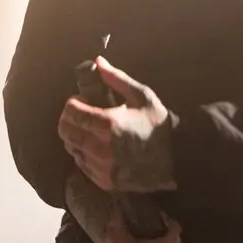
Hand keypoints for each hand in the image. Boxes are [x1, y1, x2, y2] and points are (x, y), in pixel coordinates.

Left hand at [58, 56, 176, 192]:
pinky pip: (81, 164)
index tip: (81, 100)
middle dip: (69, 119)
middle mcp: (100, 148)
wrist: (177, 160)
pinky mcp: (104, 181)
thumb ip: (116, 78)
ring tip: (91, 130)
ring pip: (71, 148)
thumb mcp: (141, 96)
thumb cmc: (158, 125)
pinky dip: (84, 153)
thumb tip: (98, 61)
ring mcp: (101, 167)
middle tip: (81, 114)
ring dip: (76, 135)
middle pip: (65, 131)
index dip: (72, 103)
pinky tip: (98, 146)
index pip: (70, 112)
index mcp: (108, 124)